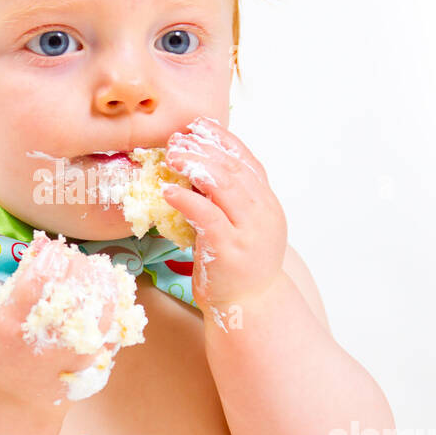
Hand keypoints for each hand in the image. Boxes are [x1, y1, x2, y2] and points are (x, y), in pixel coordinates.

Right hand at [0, 242, 122, 410]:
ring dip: (104, 285)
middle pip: (75, 292)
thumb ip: (22, 278)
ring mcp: (69, 357)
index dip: (56, 256)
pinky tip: (111, 296)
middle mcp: (41, 341)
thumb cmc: (0, 348)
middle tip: (79, 260)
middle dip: (82, 267)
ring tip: (98, 273)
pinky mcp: (88, 368)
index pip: (41, 278)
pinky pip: (112, 334)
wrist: (10, 398)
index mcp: (11, 322)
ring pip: (100, 313)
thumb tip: (44, 243)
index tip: (58, 251)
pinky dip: (116, 312)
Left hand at [161, 116, 287, 317]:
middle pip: (233, 168)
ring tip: (171, 156)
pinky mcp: (228, 249)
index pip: (247, 161)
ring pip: (223, 185)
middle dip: (203, 149)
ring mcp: (248, 231)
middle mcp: (263, 213)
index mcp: (267, 204)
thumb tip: (196, 168)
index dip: (222, 140)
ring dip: (194, 166)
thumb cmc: (238, 266)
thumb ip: (228, 200)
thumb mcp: (240, 226)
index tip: (198, 126)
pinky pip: (206, 215)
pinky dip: (186, 199)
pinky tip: (168, 190)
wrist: (249, 308)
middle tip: (176, 140)